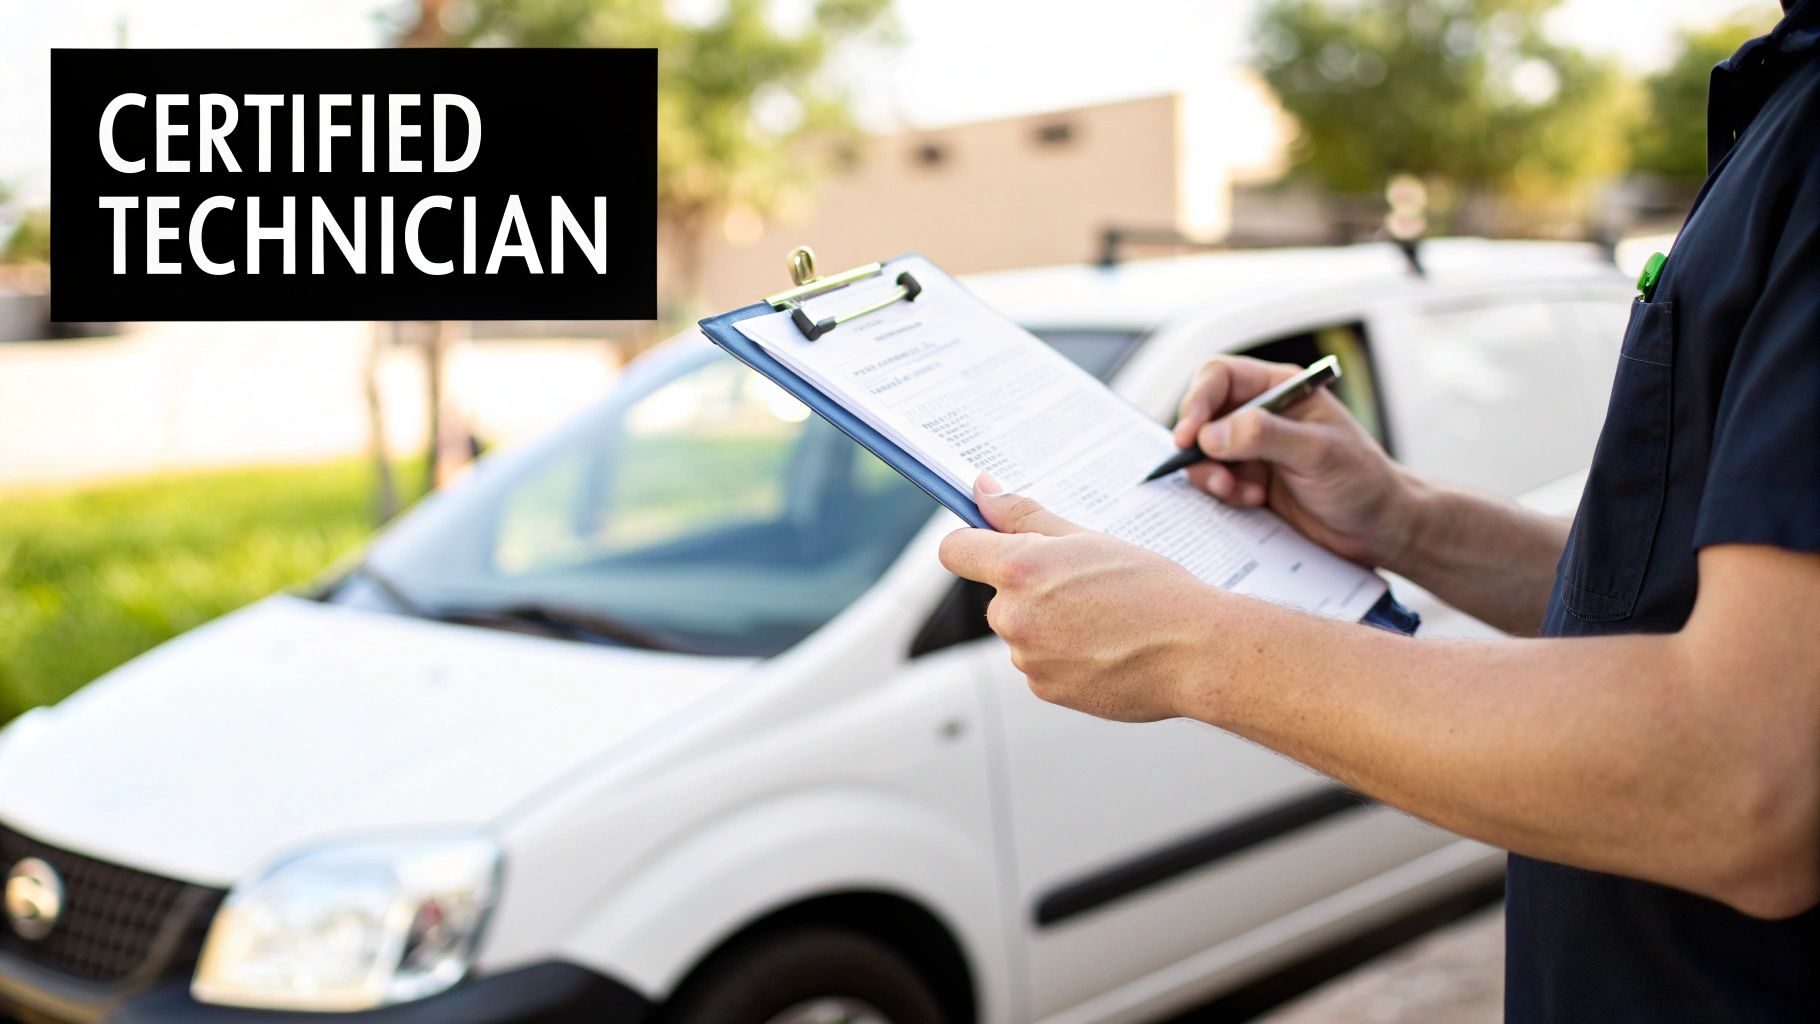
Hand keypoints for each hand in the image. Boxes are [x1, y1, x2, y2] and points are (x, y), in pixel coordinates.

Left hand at [939, 475, 1228, 721]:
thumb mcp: (1088, 538)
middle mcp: (1014, 616)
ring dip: (1050, 624)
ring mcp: (1027, 658)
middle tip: (1085, 584)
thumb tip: (982, 490)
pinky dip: (1065, 657)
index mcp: (1020, 569)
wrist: (1196, 651)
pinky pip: (1041, 664)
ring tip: (1105, 620)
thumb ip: (1024, 515)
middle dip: (1030, 587)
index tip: (990, 541)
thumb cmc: (1152, 589)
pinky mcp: (1044, 690)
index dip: (972, 542)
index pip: (956, 550)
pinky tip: (1106, 649)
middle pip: (998, 593)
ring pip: (1023, 631)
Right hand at [1173, 354, 1417, 568]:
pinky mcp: (1249, 480)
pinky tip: (1253, 502)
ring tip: (1238, 493)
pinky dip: (1223, 493)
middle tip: (1215, 475)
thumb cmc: (1363, 480)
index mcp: (1280, 389)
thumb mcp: (1317, 452)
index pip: (1219, 377)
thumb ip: (1263, 436)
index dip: (1198, 401)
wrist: (1379, 528)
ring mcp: (1253, 449)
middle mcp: (1261, 414)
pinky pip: (1215, 480)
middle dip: (1200, 445)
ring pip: (1203, 451)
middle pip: (1203, 414)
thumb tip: (1211, 434)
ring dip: (1210, 474)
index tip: (1190, 436)